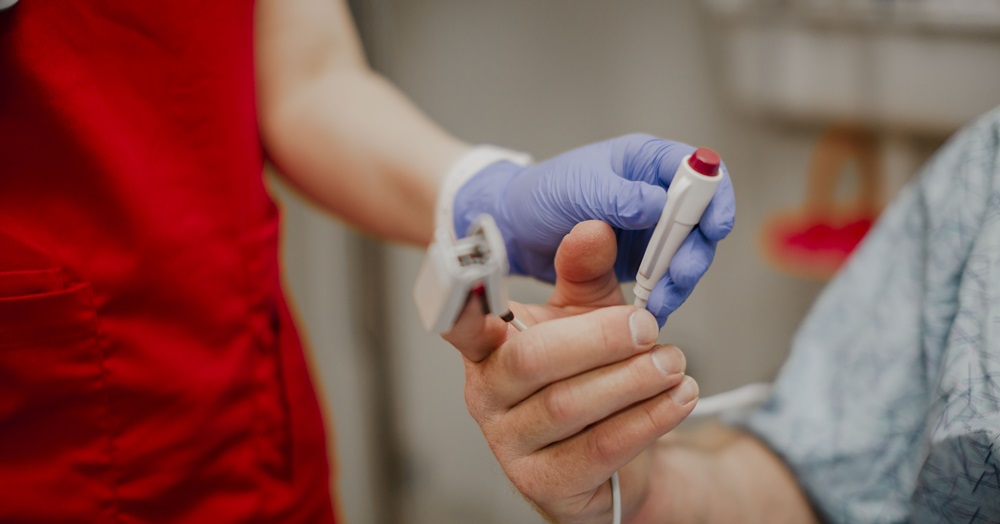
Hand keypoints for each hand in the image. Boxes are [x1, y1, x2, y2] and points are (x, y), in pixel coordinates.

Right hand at [444, 221, 698, 522]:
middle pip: (532, 361)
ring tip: (673, 362)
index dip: (462, 298)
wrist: (613, 455)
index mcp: (486, 347)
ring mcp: (510, 445)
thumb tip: (594, 227)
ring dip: (632, 380)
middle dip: (598, 340)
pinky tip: (678, 398)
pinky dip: (647, 420)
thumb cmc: (590, 374)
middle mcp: (486, 395)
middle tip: (647, 326)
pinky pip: (599, 449)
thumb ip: (586, 271)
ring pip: (568, 406)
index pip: (458, 321)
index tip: (477, 267)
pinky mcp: (545, 483)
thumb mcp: (587, 314)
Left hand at [452, 134, 734, 324]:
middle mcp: (654, 192)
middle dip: (695, 251)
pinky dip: (662, 292)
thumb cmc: (542, 194)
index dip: (715, 197)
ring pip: (686, 253)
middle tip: (678, 277)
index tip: (714, 227)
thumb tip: (660, 205)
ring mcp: (650, 228)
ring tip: (660, 301)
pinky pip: (664, 276)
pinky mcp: (641, 259)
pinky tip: (651, 309)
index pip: (699, 171)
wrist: (514, 229)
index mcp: (644, 161)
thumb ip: (620, 196)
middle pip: (700, 219)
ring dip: (679, 279)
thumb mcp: (579, 189)